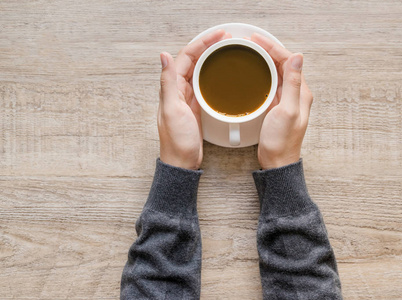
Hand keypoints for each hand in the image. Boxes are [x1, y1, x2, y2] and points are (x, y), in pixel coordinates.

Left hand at [158, 30, 229, 169]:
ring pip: (200, 72)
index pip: (186, 57)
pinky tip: (221, 76)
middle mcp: (178, 90)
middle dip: (208, 47)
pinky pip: (204, 86)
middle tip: (225, 40)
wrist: (182, 162)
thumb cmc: (176, 140)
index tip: (217, 36)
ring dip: (211, 60)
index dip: (201, 43)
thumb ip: (168, 82)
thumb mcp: (172, 109)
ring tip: (225, 51)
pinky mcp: (196, 107)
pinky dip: (213, 77)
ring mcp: (188, 99)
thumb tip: (163, 56)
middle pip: (194, 61)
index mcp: (172, 87)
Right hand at [251, 33, 313, 168]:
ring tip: (251, 52)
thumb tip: (298, 57)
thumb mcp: (287, 111)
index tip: (257, 40)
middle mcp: (296, 94)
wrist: (277, 161)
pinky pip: (270, 84)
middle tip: (251, 42)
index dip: (273, 48)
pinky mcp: (277, 106)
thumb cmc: (282, 141)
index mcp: (301, 92)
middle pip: (283, 64)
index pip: (289, 61)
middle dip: (267, 50)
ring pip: (276, 72)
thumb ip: (294, 84)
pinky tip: (253, 72)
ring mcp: (286, 100)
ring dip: (264, 60)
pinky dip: (261, 74)